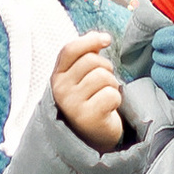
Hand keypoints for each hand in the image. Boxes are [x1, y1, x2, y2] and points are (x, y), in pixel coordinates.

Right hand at [53, 33, 123, 150]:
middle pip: (92, 61)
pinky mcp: (88, 117)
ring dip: (112, 84)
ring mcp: (73, 105)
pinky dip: (116, 99)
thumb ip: (86, 55)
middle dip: (106, 68)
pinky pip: (111, 94)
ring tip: (105, 96)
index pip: (70, 49)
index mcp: (57, 77)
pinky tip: (108, 108)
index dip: (90, 40)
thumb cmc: (88, 100)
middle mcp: (61, 90)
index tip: (106, 40)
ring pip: (103, 76)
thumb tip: (100, 37)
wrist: (91, 136)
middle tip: (103, 84)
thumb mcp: (81, 77)